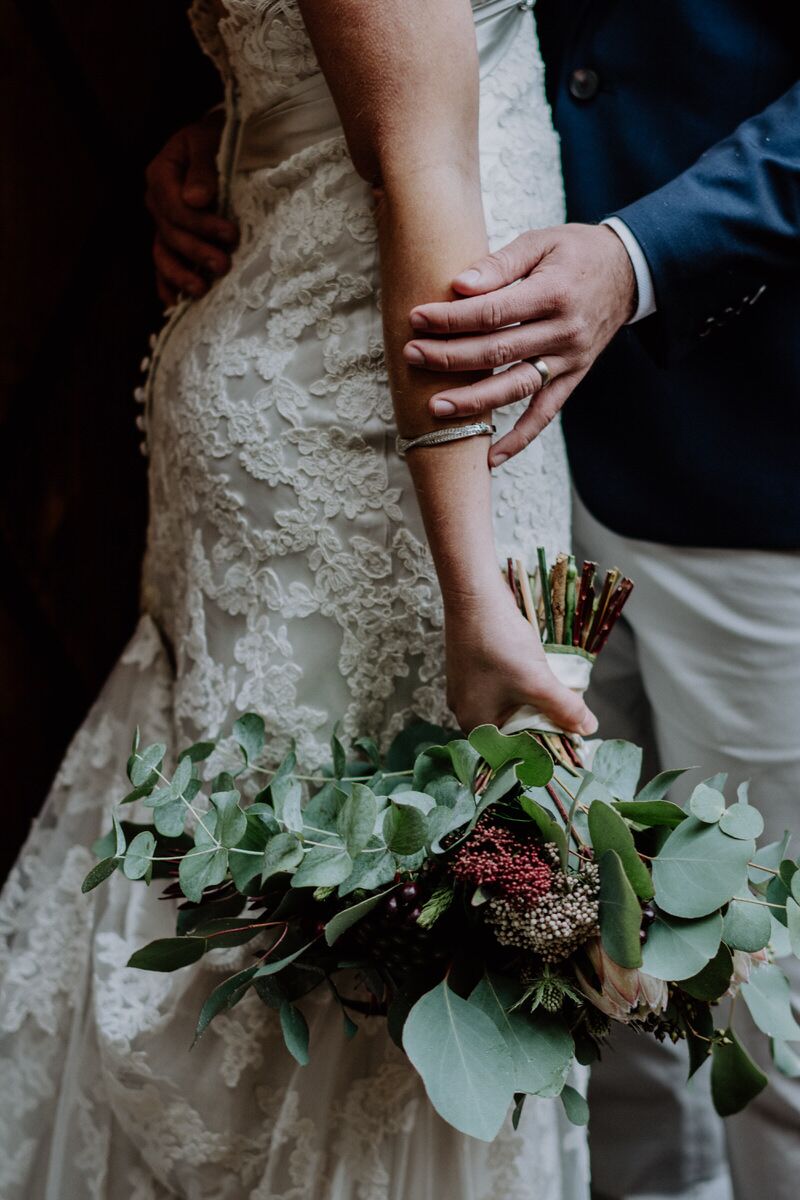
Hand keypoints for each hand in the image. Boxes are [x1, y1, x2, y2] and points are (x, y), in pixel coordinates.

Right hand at [145, 110, 237, 306]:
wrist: (218, 144)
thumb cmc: (217, 139)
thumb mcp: (210, 142)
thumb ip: (203, 168)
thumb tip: (196, 199)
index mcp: (161, 174)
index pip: (174, 206)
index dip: (200, 224)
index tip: (230, 234)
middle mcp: (156, 201)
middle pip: (171, 233)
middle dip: (197, 251)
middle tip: (224, 265)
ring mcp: (162, 223)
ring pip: (163, 254)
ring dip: (181, 274)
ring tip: (201, 290)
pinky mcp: (172, 239)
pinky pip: (163, 265)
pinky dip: (167, 285)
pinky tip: (175, 305)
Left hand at [403, 223, 635, 465]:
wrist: (628, 272)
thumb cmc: (575, 252)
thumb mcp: (540, 242)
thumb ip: (500, 264)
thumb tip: (459, 285)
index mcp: (554, 293)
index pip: (493, 312)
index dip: (452, 318)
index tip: (417, 318)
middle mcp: (564, 332)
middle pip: (498, 352)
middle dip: (450, 357)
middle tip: (412, 355)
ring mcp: (569, 360)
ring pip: (516, 387)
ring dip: (474, 402)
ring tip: (435, 408)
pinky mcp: (572, 378)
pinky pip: (544, 414)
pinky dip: (518, 439)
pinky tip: (490, 458)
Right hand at [444, 581, 596, 734]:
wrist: (474, 596)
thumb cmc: (500, 643)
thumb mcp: (538, 681)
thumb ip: (565, 708)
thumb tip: (588, 728)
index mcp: (475, 724)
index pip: (515, 749)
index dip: (544, 744)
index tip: (570, 738)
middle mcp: (466, 711)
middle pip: (512, 729)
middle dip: (540, 722)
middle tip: (568, 714)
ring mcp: (466, 690)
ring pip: (509, 707)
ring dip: (533, 702)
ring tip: (556, 693)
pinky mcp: (471, 670)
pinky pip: (501, 689)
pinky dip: (521, 686)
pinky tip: (536, 674)